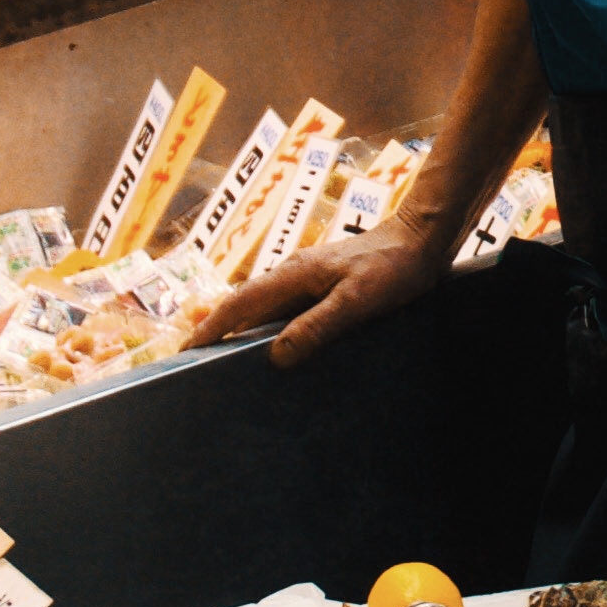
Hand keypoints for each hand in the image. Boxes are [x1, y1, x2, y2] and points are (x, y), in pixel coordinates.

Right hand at [188, 238, 432, 366]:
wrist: (422, 238)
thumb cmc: (394, 268)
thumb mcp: (357, 300)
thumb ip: (318, 325)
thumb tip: (276, 355)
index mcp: (293, 275)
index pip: (238, 305)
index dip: (209, 329)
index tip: (184, 354)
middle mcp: (292, 275)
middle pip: (243, 307)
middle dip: (216, 333)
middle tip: (196, 368)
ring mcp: (306, 279)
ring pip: (263, 310)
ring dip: (242, 333)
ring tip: (227, 364)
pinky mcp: (322, 286)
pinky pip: (285, 311)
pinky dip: (269, 330)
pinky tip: (276, 350)